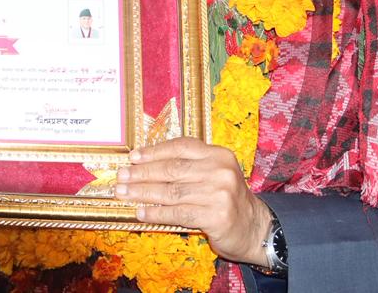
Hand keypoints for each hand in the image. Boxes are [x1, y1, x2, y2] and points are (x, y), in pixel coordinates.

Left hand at [115, 137, 272, 265]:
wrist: (256, 228)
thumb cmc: (226, 200)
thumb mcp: (214, 175)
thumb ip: (188, 167)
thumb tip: (144, 164)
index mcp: (218, 155)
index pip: (180, 147)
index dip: (154, 151)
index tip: (133, 157)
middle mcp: (220, 171)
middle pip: (172, 169)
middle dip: (142, 173)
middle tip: (121, 176)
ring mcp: (220, 194)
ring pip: (171, 191)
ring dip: (143, 193)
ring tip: (124, 193)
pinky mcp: (217, 216)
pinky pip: (178, 213)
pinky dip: (156, 213)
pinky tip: (141, 213)